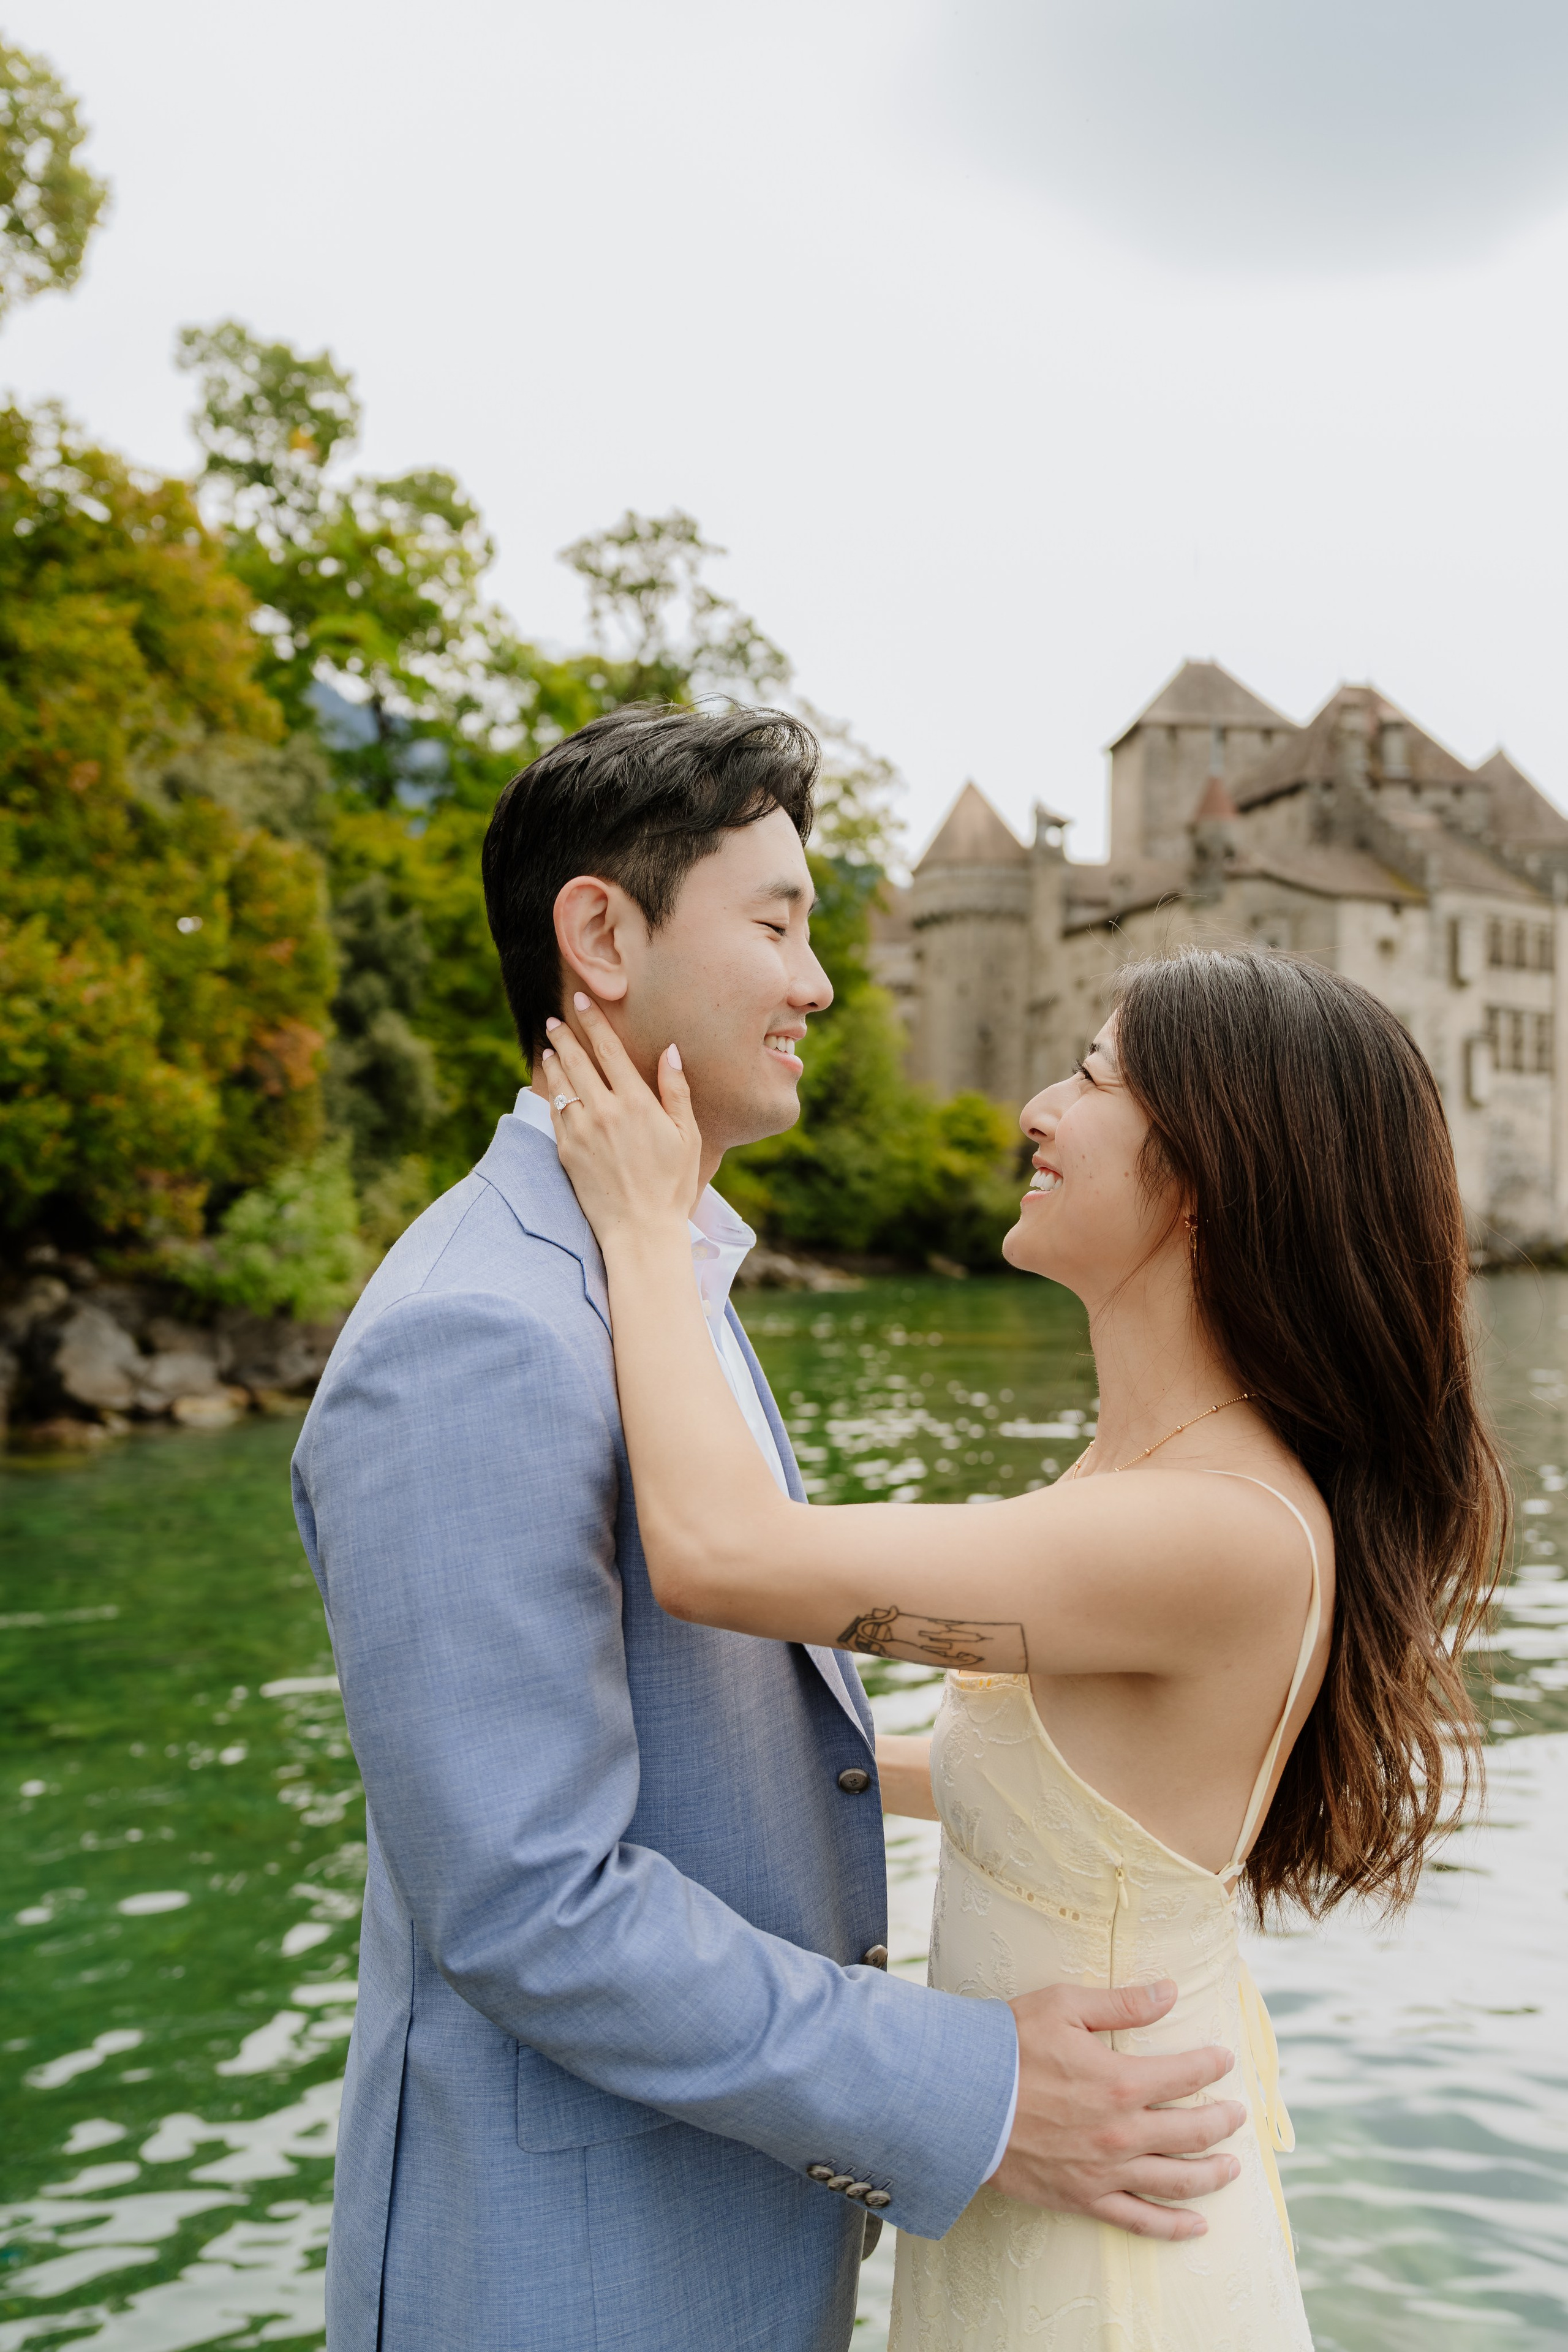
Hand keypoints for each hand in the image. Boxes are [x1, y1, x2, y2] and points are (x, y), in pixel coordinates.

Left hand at [542, 995, 701, 1249]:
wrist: (641, 1229)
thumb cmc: (672, 1184)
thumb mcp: (687, 1135)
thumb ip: (676, 1090)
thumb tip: (670, 1051)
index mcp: (636, 1102)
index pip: (608, 1049)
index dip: (593, 1021)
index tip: (581, 1002)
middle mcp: (603, 1110)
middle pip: (577, 1061)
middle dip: (564, 1036)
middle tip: (554, 1019)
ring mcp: (580, 1131)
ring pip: (560, 1084)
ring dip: (553, 1060)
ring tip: (549, 1046)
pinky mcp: (566, 1151)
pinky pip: (554, 1113)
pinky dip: (550, 1093)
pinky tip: (550, 1084)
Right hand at [994, 1981, 1246, 2238]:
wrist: (959, 2100)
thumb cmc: (1008, 2046)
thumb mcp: (1064, 2007)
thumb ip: (1123, 2003)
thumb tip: (1170, 1991)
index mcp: (1121, 2081)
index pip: (1185, 2074)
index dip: (1211, 2065)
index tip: (1224, 2059)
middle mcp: (1122, 2132)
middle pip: (1192, 2131)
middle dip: (1222, 2122)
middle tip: (1237, 2115)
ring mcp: (1105, 2171)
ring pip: (1176, 2180)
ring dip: (1211, 2175)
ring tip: (1231, 2168)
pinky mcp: (1084, 2198)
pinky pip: (1139, 2221)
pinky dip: (1173, 2227)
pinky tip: (1197, 2226)